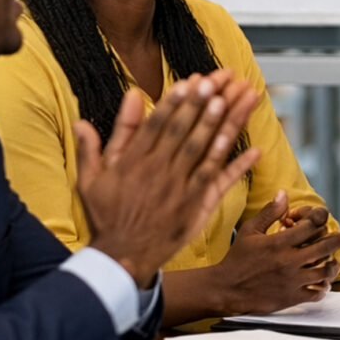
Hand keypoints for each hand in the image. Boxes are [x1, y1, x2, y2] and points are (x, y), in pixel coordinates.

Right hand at [76, 69, 259, 287]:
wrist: (122, 259)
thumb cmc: (106, 217)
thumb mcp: (90, 181)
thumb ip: (91, 148)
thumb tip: (82, 120)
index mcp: (134, 163)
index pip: (157, 125)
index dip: (174, 102)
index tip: (190, 81)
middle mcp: (159, 172)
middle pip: (185, 131)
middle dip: (202, 104)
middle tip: (218, 80)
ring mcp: (181, 189)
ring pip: (206, 150)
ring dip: (223, 124)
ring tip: (237, 100)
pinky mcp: (197, 206)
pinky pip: (220, 182)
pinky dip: (238, 166)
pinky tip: (257, 150)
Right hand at [207, 191, 339, 315]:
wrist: (226, 289)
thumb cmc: (237, 258)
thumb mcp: (250, 230)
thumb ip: (270, 212)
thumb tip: (284, 194)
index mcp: (279, 242)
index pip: (312, 225)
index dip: (320, 218)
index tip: (320, 218)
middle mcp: (289, 261)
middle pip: (325, 247)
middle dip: (337, 239)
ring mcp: (292, 281)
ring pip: (325, 271)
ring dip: (332, 264)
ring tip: (332, 261)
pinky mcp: (291, 298)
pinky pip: (316, 293)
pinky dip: (323, 287)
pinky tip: (321, 282)